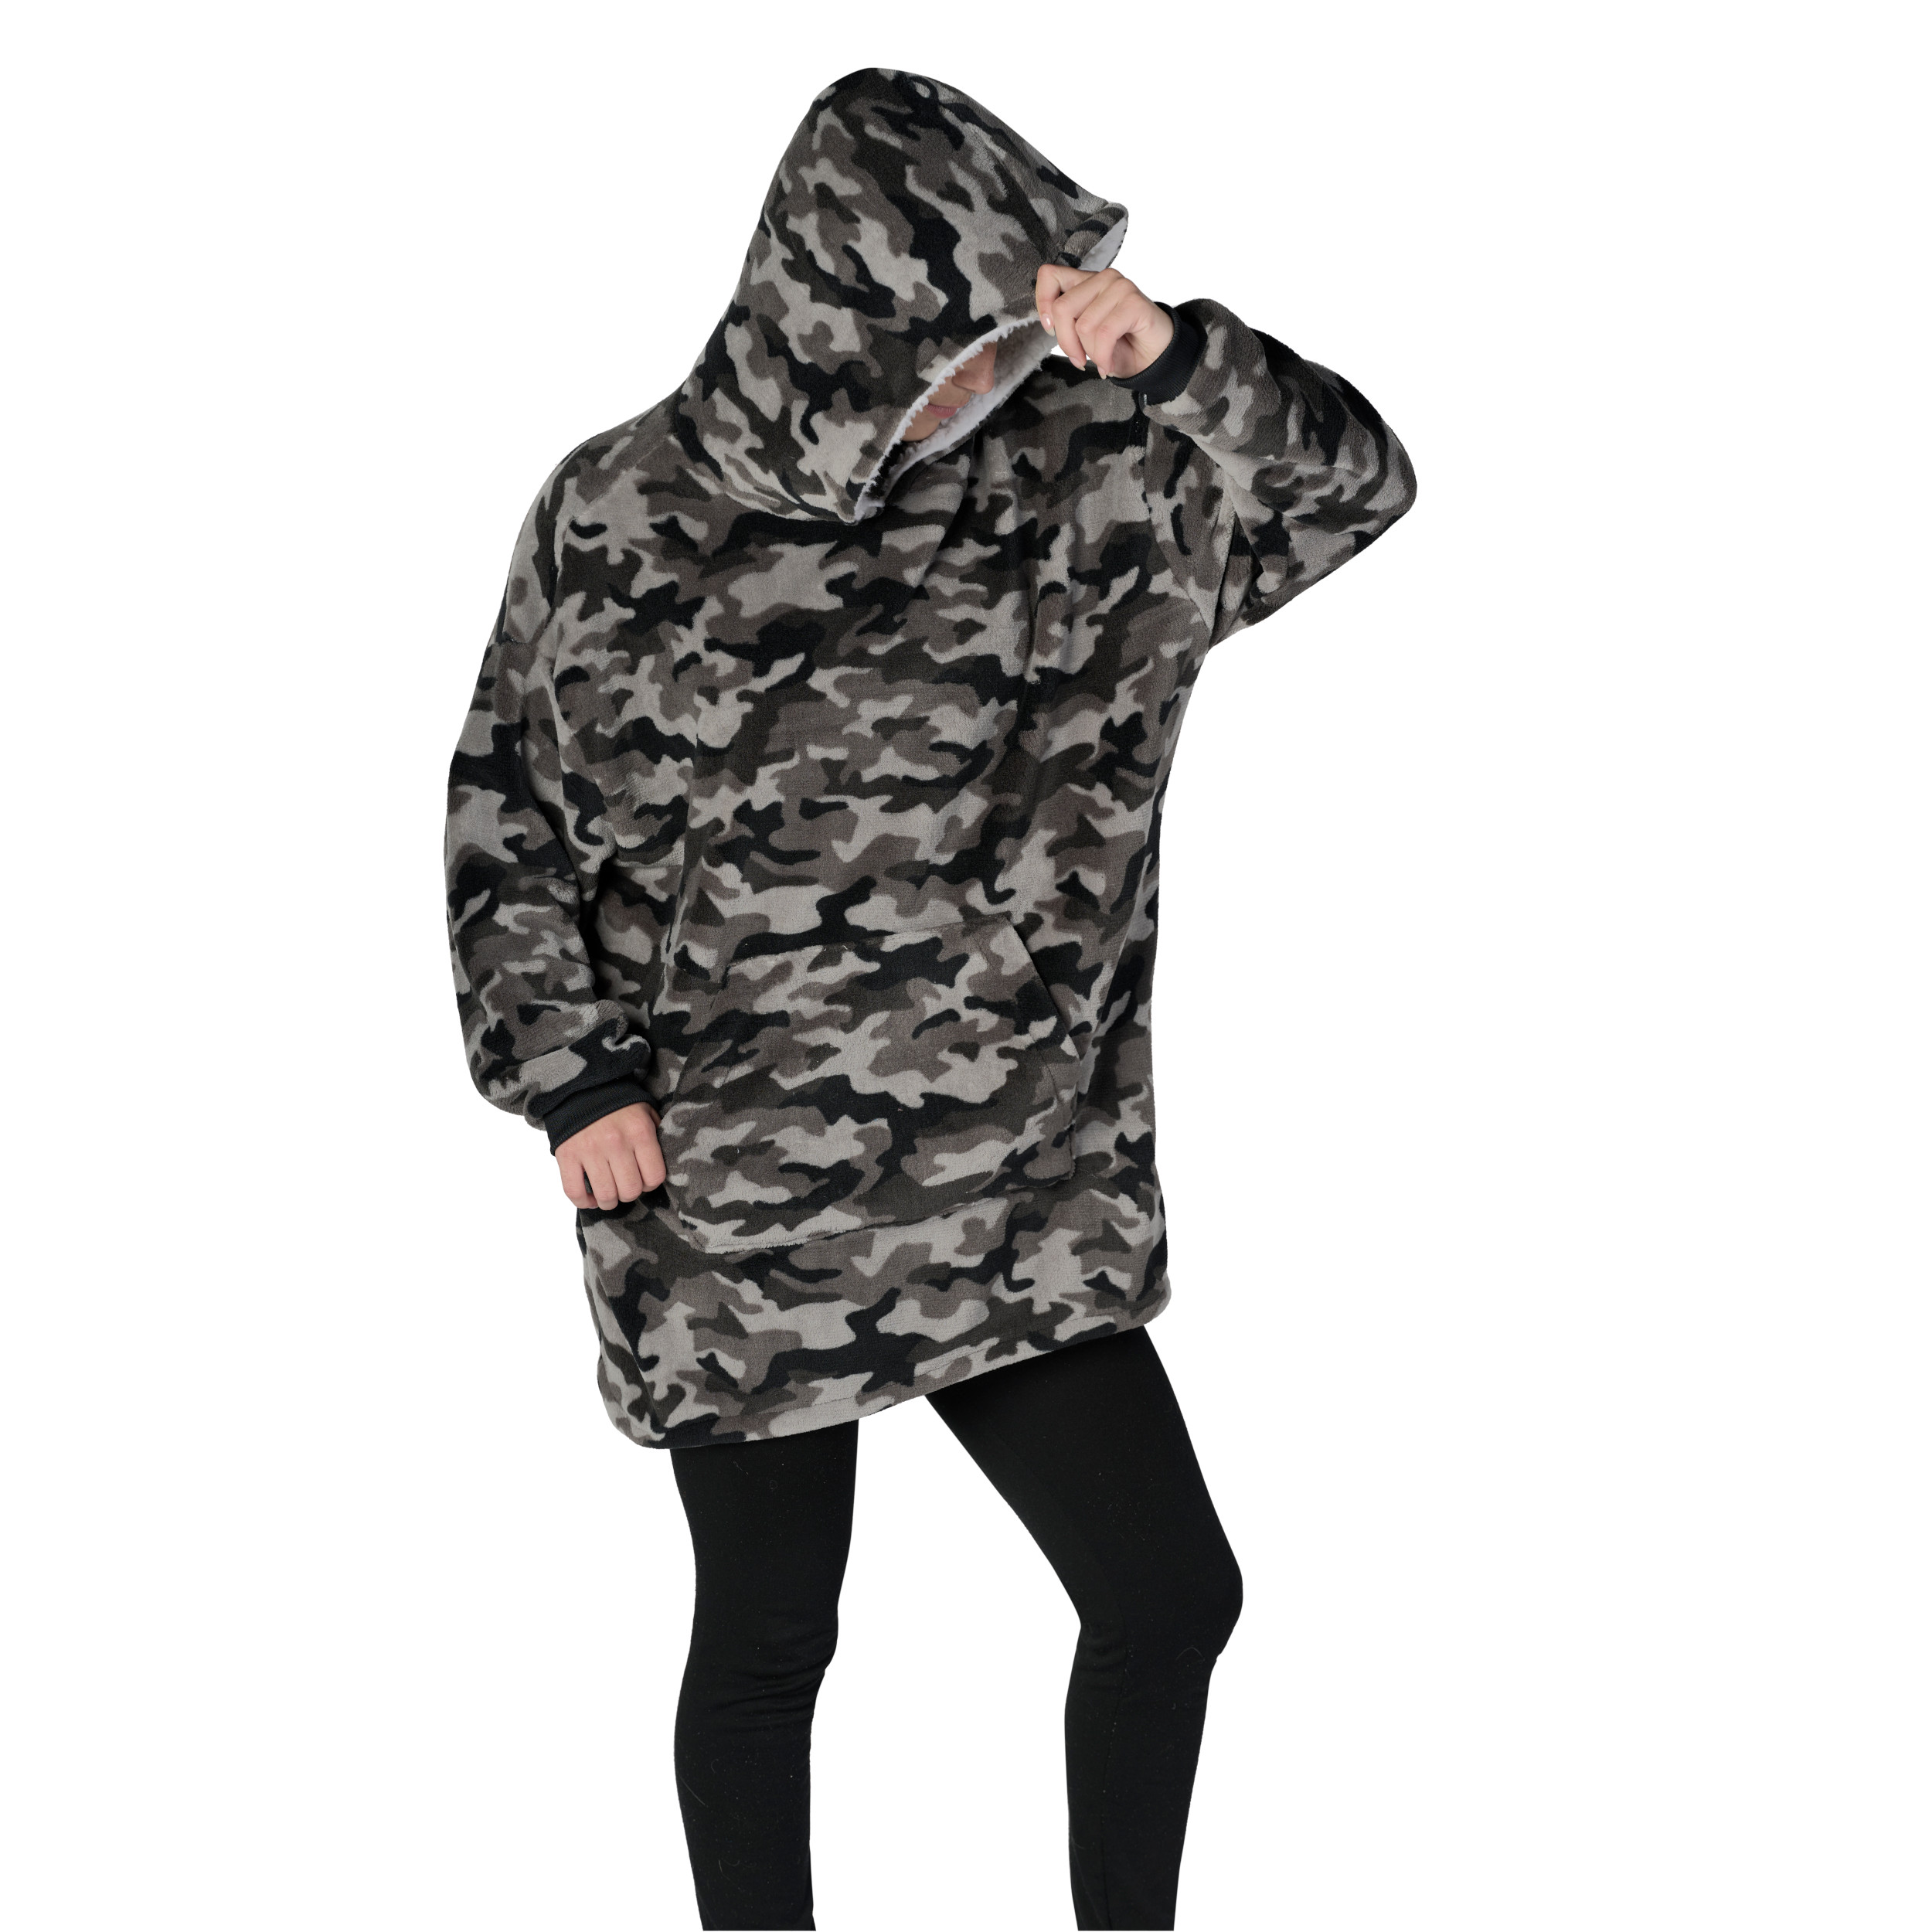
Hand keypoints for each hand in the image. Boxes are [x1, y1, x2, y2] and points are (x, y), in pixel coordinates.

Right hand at [555, 1102, 665, 1210]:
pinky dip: (584, 1202)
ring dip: (609, 1202)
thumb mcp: (646, 1112)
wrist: (582, 1087)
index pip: (654, 1177)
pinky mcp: (566, 1155)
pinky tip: (591, 1198)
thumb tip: (661, 1166)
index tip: (643, 1179)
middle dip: (629, 1194)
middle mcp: (616, 1142)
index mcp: (640, 1132)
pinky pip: (574, 1192)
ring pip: (606, 1195)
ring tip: (609, 1195)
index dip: (650, 1184)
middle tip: (625, 1186)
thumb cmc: (619, 1104)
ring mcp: (589, 1150)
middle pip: (630, 1190)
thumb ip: (656, 1137)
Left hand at [1034, 264, 1174, 379]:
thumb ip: (1067, 322)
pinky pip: (1104, 334)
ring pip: (1083, 326)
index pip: (1049, 275)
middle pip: (1062, 308)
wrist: (1155, 359)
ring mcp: (1119, 287)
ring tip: (1101, 360)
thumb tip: (1049, 323)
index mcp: (1086, 282)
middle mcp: (1102, 279)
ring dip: (1091, 354)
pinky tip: (1108, 365)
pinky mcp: (1134, 302)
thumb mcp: (1085, 335)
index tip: (1051, 329)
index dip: (1043, 303)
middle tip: (1079, 360)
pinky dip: (1103, 357)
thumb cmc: (1121, 347)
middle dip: (1067, 344)